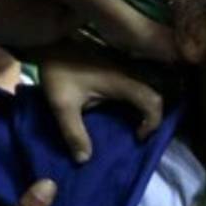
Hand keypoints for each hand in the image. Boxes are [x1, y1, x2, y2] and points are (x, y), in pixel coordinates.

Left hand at [39, 43, 164, 162]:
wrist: (50, 44)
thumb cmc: (58, 71)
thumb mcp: (62, 105)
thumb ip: (73, 133)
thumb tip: (83, 161)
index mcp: (121, 81)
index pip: (152, 101)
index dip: (153, 122)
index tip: (137, 137)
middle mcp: (129, 74)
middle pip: (156, 95)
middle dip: (154, 117)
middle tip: (139, 134)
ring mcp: (125, 69)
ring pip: (148, 89)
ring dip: (146, 109)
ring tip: (134, 126)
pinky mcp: (118, 69)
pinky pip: (136, 87)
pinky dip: (136, 102)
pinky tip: (123, 113)